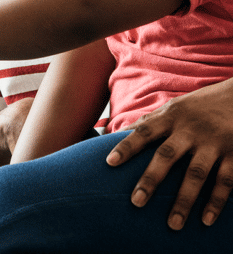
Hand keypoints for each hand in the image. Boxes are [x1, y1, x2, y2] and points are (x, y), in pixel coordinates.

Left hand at [106, 79, 232, 228]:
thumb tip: (118, 132)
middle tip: (136, 202)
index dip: (126, 146)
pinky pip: (226, 181)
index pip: (144, 132)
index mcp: (172, 117)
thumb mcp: (175, 107)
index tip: (109, 163)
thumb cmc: (201, 105)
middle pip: (167, 156)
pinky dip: (216, 202)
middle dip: (151, 180)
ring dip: (184, 201)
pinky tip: (206, 220)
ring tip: (173, 225)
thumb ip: (150, 122)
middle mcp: (190, 130)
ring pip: (197, 174)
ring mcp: (214, 143)